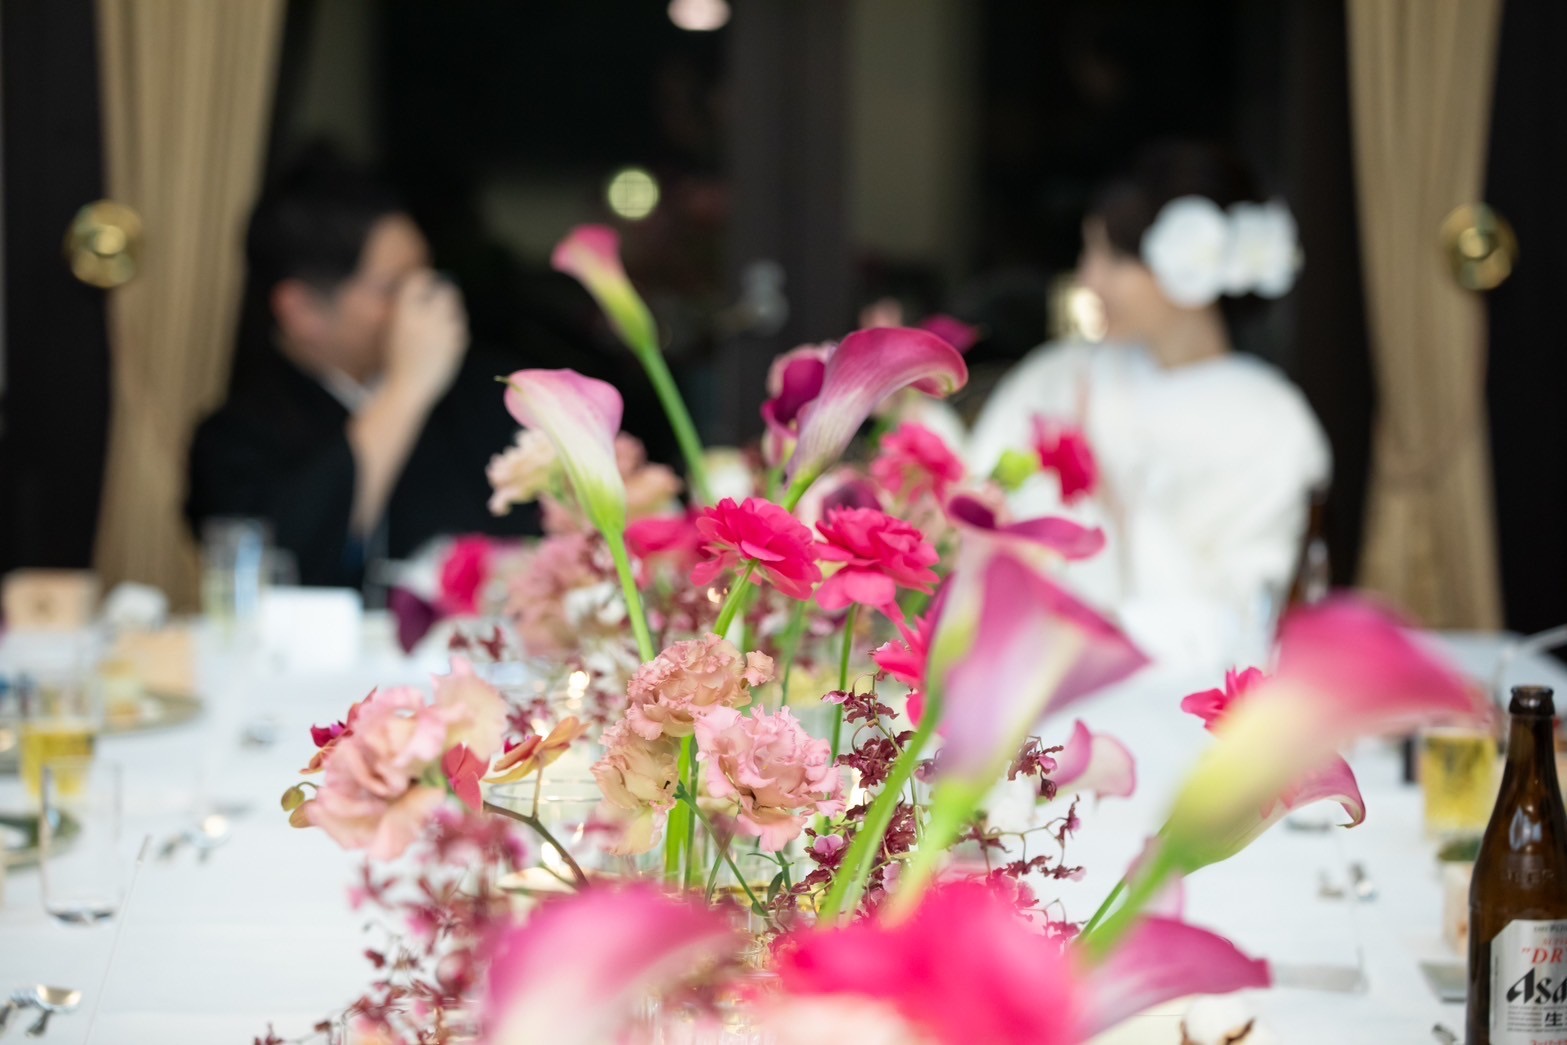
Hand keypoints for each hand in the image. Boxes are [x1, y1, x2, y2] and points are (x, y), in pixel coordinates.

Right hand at [385, 269, 467, 408]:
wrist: (408, 388)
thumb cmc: (395, 359)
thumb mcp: (393, 329)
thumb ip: (407, 308)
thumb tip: (424, 286)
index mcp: (405, 314)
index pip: (419, 281)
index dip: (424, 278)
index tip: (426, 279)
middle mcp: (426, 320)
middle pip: (444, 291)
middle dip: (444, 289)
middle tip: (443, 291)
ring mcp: (444, 333)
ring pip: (456, 308)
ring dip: (451, 307)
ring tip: (443, 313)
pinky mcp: (457, 346)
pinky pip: (460, 327)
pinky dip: (455, 327)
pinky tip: (447, 332)